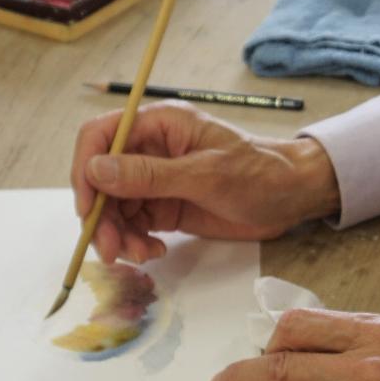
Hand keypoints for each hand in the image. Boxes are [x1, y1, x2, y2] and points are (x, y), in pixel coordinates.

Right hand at [70, 103, 340, 263]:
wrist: (293, 197)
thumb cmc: (259, 173)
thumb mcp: (205, 174)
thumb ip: (149, 174)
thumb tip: (96, 170)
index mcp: (159, 124)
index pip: (99, 136)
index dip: (85, 170)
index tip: (89, 208)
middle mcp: (150, 149)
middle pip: (101, 179)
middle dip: (101, 216)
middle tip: (111, 250)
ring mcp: (156, 179)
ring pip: (114, 207)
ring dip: (118, 235)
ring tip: (140, 256)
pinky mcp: (164, 206)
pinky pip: (133, 224)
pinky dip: (135, 242)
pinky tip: (153, 252)